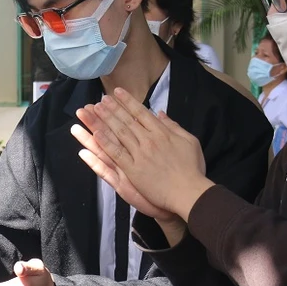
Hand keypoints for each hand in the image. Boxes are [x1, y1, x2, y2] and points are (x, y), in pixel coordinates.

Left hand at [74, 88, 211, 220]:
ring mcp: (140, 155)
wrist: (189, 192)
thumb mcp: (189, 142)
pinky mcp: (133, 171)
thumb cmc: (192, 169)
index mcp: (162, 133)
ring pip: (119, 134)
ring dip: (105, 121)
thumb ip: (174, 126)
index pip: (141, 113)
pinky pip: (117, 155)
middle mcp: (149, 140)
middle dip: (112, 108)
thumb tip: (161, 113)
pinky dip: (106, 144)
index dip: (128, 101)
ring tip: (93, 111)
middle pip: (127, 120)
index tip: (117, 93)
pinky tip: (96, 134)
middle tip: (100, 99)